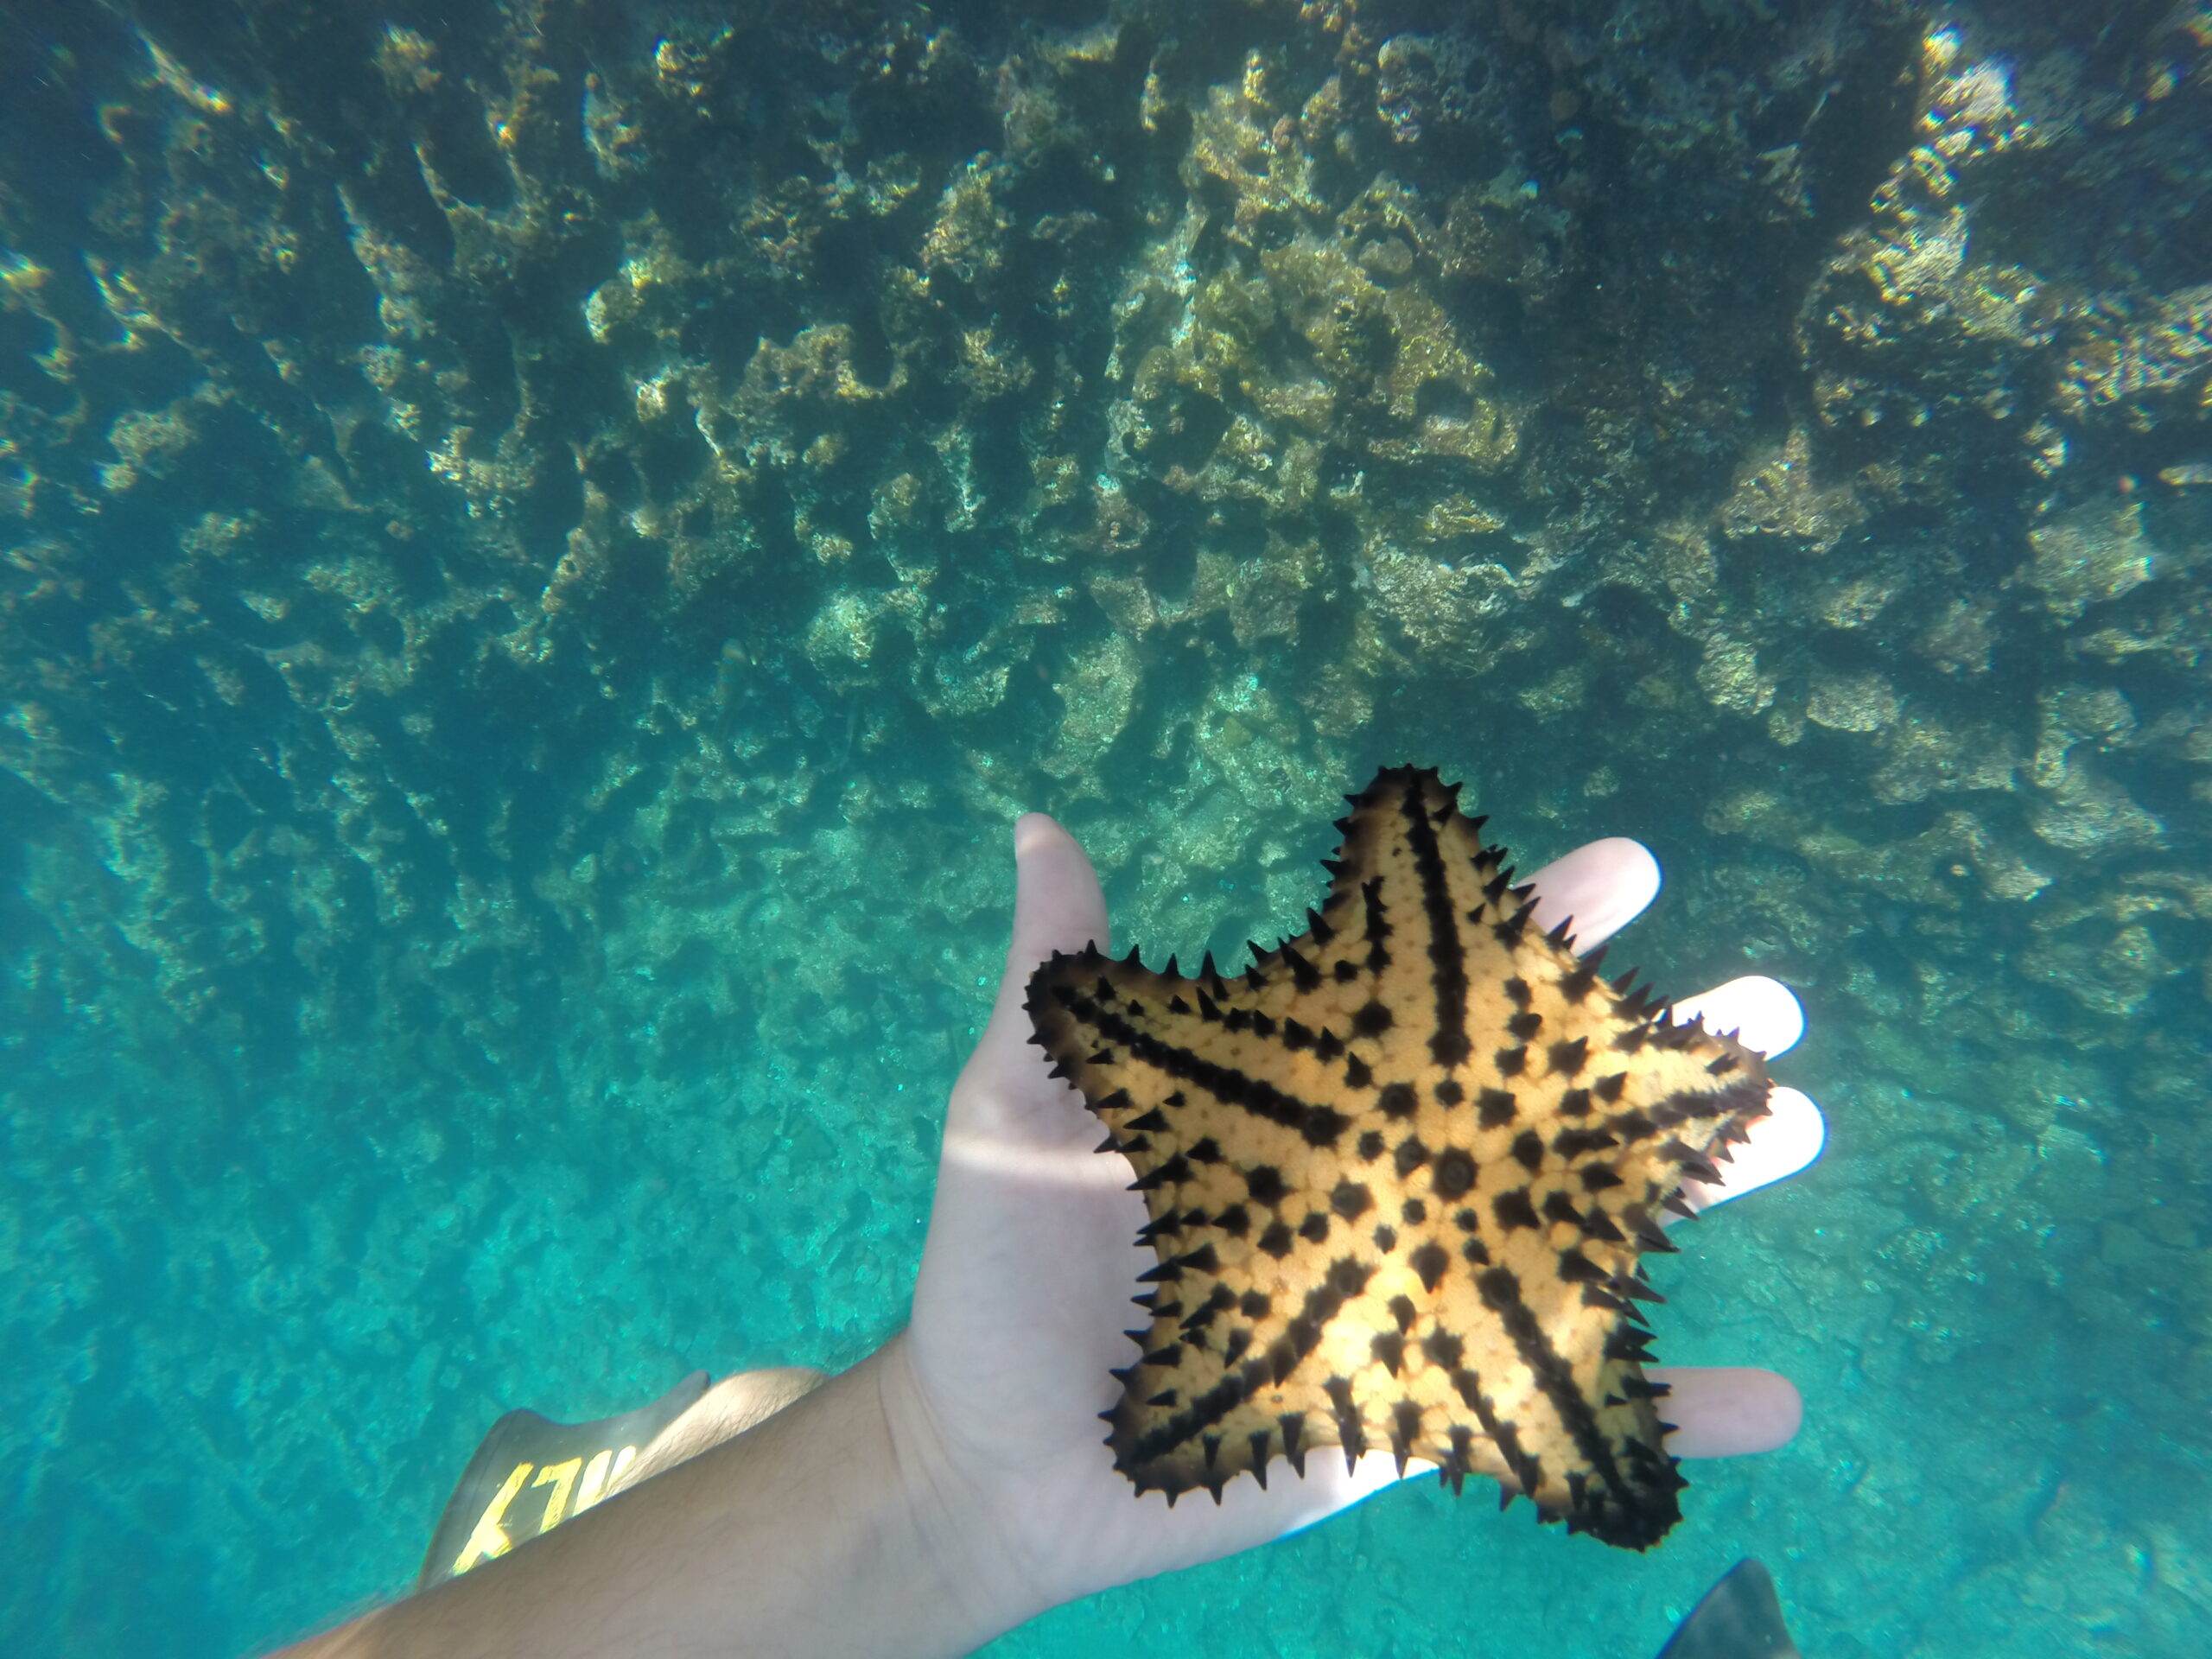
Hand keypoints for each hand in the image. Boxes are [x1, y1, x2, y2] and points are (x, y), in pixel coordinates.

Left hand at [891, 817, 1823, 1633]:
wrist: (998, 1458)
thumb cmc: (1000, 1274)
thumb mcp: (1014, 1112)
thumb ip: (1052, 988)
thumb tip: (1038, 824)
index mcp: (1302, 1095)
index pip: (1432, 992)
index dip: (1529, 929)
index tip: (1631, 870)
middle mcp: (1379, 1179)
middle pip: (1541, 1099)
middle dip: (1657, 1049)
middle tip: (1774, 1007)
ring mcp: (1411, 1292)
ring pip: (1580, 1229)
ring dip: (1700, 1191)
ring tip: (1806, 1131)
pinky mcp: (1418, 1409)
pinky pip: (1558, 1410)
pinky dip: (1667, 1417)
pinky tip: (1773, 1407)